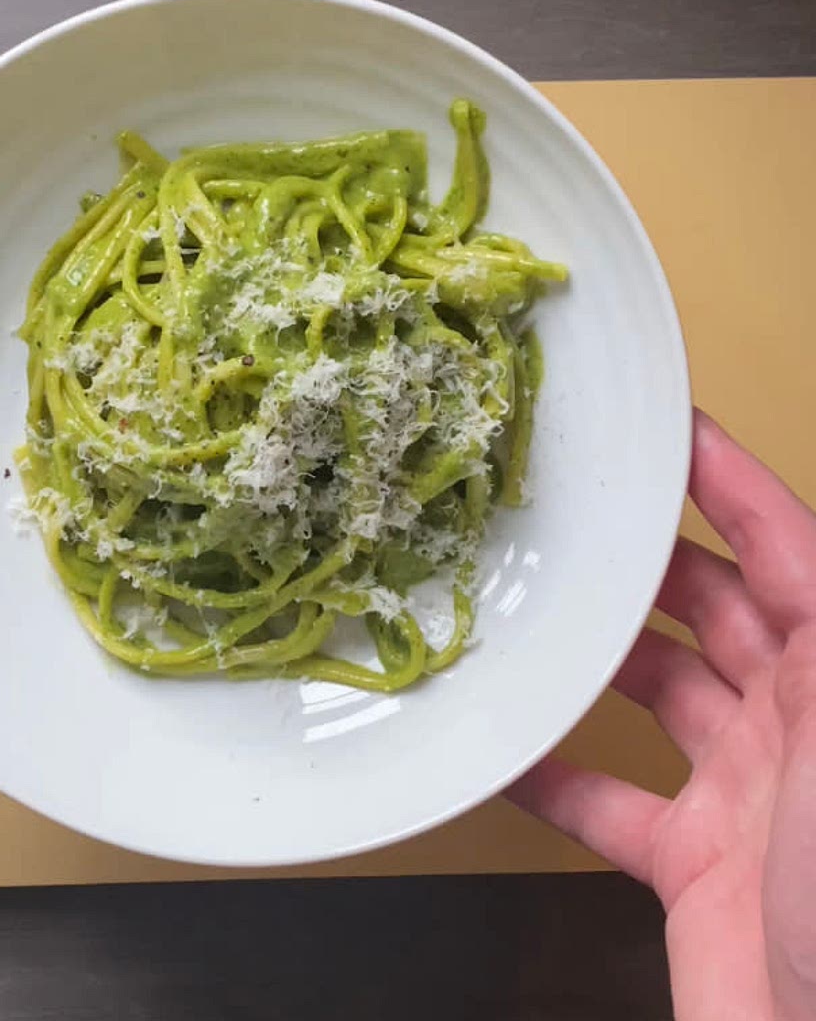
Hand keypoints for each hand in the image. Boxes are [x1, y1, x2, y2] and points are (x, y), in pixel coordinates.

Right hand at [508, 411, 815, 1019]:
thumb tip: (807, 537)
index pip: (785, 549)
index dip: (732, 483)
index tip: (671, 430)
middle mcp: (793, 722)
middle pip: (709, 609)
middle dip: (644, 558)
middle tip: (569, 516)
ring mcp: (742, 792)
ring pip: (652, 693)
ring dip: (592, 657)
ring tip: (527, 610)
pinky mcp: (690, 860)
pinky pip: (606, 798)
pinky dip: (553, 771)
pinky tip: (503, 745)